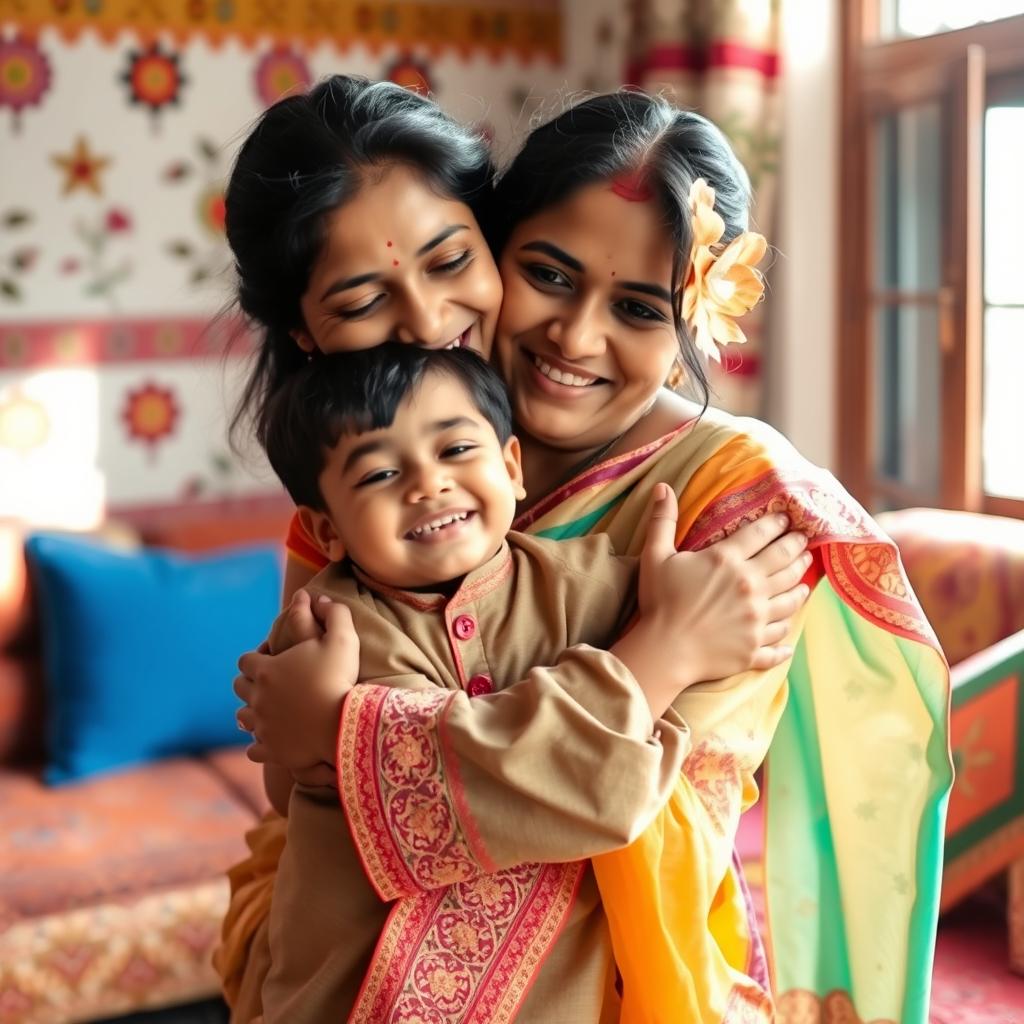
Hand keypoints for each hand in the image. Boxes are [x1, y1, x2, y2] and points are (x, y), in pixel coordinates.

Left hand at [234, 600, 359, 770]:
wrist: (341, 725)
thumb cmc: (340, 678)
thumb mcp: (343, 638)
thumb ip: (334, 613)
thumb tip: (322, 600)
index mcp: (266, 671)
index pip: (245, 660)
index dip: (256, 657)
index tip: (272, 658)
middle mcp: (257, 698)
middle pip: (239, 688)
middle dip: (251, 683)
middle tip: (270, 683)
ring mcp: (262, 726)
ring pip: (242, 718)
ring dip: (252, 713)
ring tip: (269, 711)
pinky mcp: (271, 750)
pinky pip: (254, 750)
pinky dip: (259, 746)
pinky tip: (272, 741)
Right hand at [616, 484, 810, 714]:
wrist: (665, 650)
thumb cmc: (659, 601)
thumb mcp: (655, 556)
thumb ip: (662, 520)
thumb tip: (662, 487)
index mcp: (727, 560)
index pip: (761, 533)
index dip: (776, 523)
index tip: (786, 519)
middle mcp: (750, 585)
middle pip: (783, 560)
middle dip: (797, 548)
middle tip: (804, 541)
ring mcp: (757, 617)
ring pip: (790, 597)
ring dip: (800, 584)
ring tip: (805, 577)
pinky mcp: (756, 646)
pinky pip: (780, 637)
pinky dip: (786, 633)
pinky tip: (789, 631)